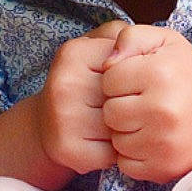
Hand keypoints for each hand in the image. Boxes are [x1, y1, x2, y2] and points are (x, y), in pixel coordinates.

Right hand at [34, 22, 121, 175]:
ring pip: (122, 127)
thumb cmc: (84, 83)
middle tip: (113, 105)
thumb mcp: (100, 48)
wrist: (47, 124)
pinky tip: (100, 144)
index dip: (132, 78)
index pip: (128, 66)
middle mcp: (64, 84)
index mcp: (73, 53)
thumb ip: (125, 37)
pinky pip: (112, 154)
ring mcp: (64, 119)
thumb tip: (144, 52)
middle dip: (130, 104)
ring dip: (125, 130)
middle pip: (127, 97)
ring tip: (108, 124)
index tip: (118, 81)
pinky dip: (114, 153)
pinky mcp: (68, 149)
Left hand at [100, 24, 191, 182]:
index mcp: (159, 73)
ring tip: (148, 122)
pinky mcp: (163, 167)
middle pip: (109, 112)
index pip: (109, 80)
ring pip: (115, 140)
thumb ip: (131, 37)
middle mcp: (162, 109)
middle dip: (121, 107)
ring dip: (126, 132)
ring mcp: (163, 141)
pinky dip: (133, 155)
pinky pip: (125, 164)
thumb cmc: (189, 76)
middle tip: (142, 104)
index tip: (137, 83)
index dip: (119, 80)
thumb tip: (106, 63)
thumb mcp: (166, 42)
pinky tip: (150, 141)